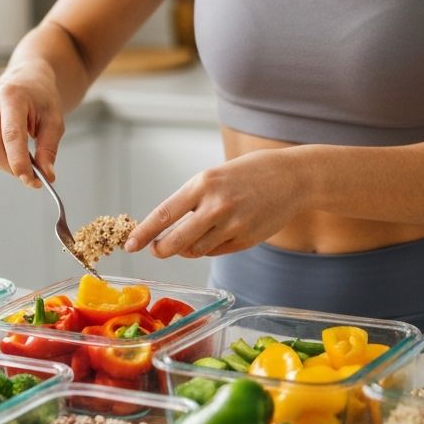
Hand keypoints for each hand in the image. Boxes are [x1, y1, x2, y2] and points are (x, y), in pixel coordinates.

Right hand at [0, 64, 64, 186]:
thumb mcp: (54, 120)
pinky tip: (12, 150)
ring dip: (7, 165)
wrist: (27, 82)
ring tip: (26, 158)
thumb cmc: (41, 99)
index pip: (11, 135)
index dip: (19, 162)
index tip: (32, 180)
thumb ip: (49, 148)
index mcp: (11, 96)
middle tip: (33, 177)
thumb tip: (47, 175)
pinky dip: (0, 159)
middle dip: (13, 168)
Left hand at [125, 148, 308, 257]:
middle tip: (156, 249)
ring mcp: (232, 225)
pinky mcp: (245, 240)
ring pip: (195, 250)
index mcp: (204, 183)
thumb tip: (169, 227)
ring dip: (187, 248)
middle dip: (160, 249)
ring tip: (193, 235)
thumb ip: (194, 199)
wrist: (293, 177)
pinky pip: (216, 251)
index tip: (130, 245)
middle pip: (175, 242)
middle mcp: (215, 206)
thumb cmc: (252, 172)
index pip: (164, 214)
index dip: (143, 233)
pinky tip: (218, 233)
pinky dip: (210, 247)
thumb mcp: (217, 175)